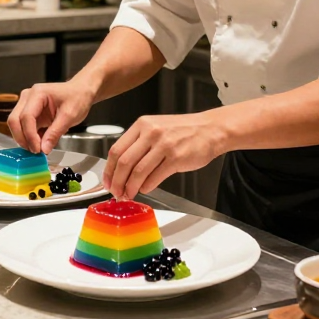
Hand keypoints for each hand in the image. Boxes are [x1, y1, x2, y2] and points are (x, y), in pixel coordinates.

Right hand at [8, 80, 94, 153]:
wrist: (80, 92)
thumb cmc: (77, 98)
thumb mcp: (70, 116)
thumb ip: (55, 133)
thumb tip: (44, 149)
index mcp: (38, 93)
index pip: (26, 116)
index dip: (30, 135)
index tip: (37, 149)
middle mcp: (28, 97)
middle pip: (15, 120)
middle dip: (22, 138)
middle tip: (34, 151)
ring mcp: (27, 104)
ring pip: (16, 124)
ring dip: (24, 139)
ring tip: (37, 149)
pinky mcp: (29, 113)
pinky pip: (23, 127)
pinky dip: (29, 137)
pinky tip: (38, 144)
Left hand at [103, 112, 224, 199]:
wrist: (210, 129)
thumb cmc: (184, 131)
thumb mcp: (156, 128)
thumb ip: (138, 144)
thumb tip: (121, 168)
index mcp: (142, 125)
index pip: (116, 150)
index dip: (109, 170)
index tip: (107, 181)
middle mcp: (151, 133)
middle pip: (124, 162)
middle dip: (117, 182)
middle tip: (116, 192)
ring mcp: (164, 145)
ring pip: (138, 172)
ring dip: (130, 188)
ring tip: (129, 194)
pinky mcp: (176, 158)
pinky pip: (154, 177)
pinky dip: (147, 187)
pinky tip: (145, 189)